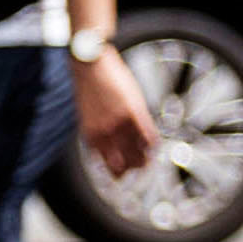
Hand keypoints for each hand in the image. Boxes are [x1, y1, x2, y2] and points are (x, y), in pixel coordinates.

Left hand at [76, 50, 154, 178]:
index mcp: (91, 135)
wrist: (89, 64)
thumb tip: (108, 143)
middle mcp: (105, 134)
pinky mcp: (134, 111)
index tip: (122, 176)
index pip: (107, 165)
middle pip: (123, 165)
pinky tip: (154, 145)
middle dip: (132, 171)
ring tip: (149, 162)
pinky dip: (153, 144)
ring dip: (145, 161)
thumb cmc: (88, 86)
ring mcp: (120, 124)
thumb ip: (98, 130)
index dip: (117, 173)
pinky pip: (149, 136)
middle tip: (139, 171)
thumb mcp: (88, 114)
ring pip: (138, 154)